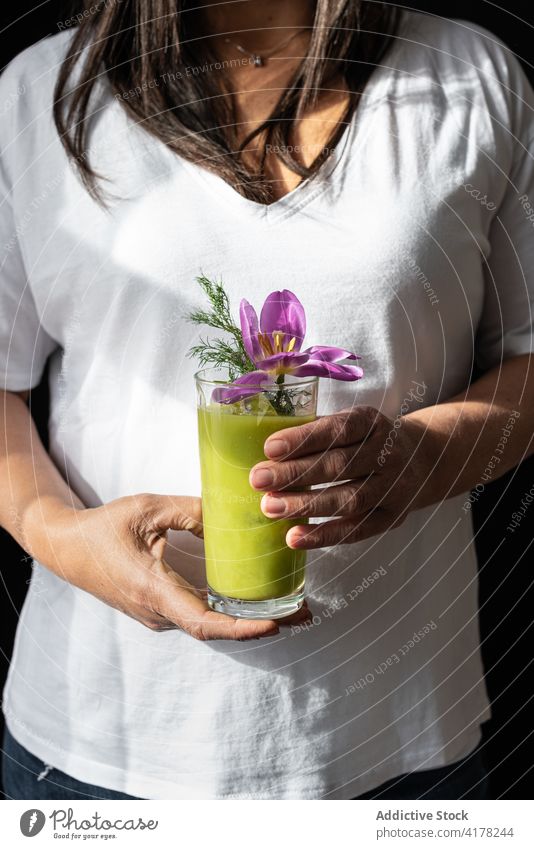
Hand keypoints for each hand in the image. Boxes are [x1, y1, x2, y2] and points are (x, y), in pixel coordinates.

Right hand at [39, 494, 308, 639]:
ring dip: (249, 620)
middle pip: (216, 629)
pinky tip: (256, 601)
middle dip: (261, 625)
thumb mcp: (147, 508)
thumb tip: (234, 515)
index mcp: (152, 589)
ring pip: (209, 624)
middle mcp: (156, 611)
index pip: (204, 622)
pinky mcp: (158, 609)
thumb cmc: (103, 527)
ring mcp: (157, 615)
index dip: (242, 629)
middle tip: (304, 614)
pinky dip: (231, 613)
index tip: (276, 624)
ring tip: (291, 608)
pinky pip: (199, 616)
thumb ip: (191, 511)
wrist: (66, 548)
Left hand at [249, 407, 436, 548]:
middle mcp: (387, 453)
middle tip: (259, 480)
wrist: (425, 460)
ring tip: (270, 507)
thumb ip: (318, 433)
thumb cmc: (369, 440)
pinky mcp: (392, 517)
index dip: (304, 439)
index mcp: (373, 423)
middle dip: (296, 473)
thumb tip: (268, 452)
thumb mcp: (353, 424)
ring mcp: (393, 487)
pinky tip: (294, 537)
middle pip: (340, 465)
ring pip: (349, 499)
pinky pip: (357, 529)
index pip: (338, 429)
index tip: (270, 448)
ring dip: (306, 505)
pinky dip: (324, 535)